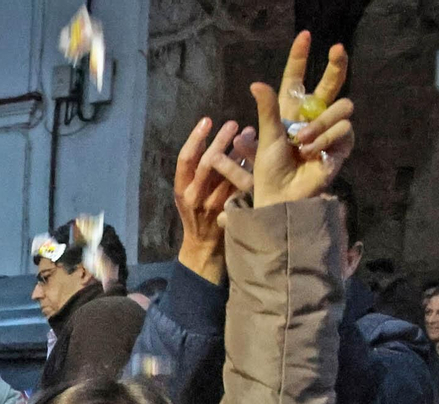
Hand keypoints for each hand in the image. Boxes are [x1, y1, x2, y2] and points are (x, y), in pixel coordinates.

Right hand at [175, 118, 256, 282]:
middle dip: (219, 142)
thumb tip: (213, 143)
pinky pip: (240, 188)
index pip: (185, 159)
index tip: (207, 120)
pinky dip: (248, 171)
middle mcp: (194, 196)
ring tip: (249, 133)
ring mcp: (212, 205)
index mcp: (181, 189)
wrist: (203, 248)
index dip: (195, 139)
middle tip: (233, 124)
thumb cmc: (197, 215)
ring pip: (226, 175)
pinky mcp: (229, 212)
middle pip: (206, 164)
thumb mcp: (189, 194)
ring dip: (239, 153)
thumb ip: (197, 173)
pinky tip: (257, 157)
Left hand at [250, 32, 353, 207]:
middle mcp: (312, 116)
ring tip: (301, 142)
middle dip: (336, 64)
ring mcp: (329, 130)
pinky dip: (325, 140)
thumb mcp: (266, 137)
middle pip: (331, 83)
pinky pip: (343, 130)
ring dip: (319, 124)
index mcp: (290, 111)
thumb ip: (266, 110)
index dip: (300, 57)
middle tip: (337, 48)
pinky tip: (312, 152)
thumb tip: (256, 83)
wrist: (282, 196)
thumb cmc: (270, 170)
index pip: (296, 78)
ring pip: (341, 107)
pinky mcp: (341, 145)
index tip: (305, 36)